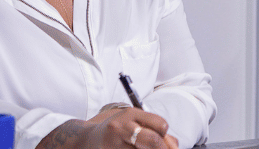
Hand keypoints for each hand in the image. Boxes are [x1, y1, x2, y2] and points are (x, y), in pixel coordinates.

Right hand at [37, 107, 178, 148]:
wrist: (85, 140)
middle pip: (153, 141)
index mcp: (130, 114)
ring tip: (139, 148)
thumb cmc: (115, 131)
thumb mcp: (133, 123)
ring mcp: (114, 143)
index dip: (164, 135)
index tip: (161, 139)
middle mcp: (121, 127)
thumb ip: (154, 130)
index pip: (160, 125)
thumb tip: (174, 145)